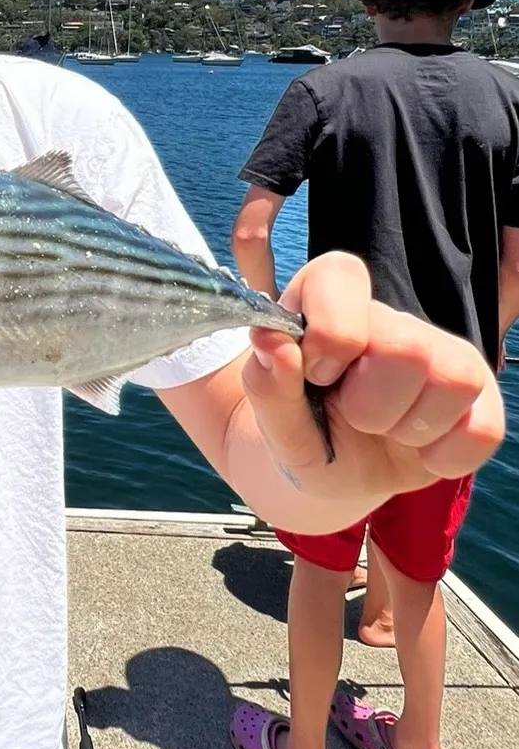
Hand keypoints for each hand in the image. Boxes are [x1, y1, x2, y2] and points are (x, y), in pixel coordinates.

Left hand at [243, 252, 504, 501]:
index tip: (316, 376)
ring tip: (380, 430)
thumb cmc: (302, 430)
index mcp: (328, 305)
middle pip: (406, 345)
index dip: (331, 331)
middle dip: (369, 404)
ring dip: (405, 429)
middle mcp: (391, 322)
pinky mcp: (479, 399)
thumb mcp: (273, 418)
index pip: (341, 275)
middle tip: (349, 417)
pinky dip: (441, 457)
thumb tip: (272, 342)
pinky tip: (414, 451)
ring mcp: (443, 356)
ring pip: (453, 379)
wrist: (334, 473)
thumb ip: (266, 382)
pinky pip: (482, 429)